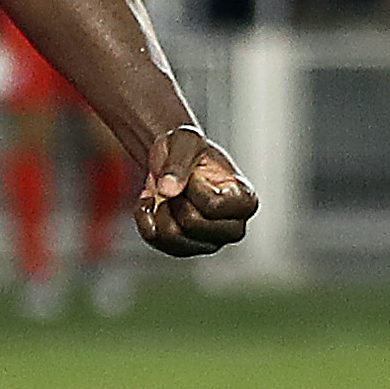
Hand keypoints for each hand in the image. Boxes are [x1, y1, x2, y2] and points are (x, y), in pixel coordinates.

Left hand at [133, 127, 257, 256]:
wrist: (171, 159)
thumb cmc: (188, 148)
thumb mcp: (185, 140)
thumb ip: (179, 160)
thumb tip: (168, 190)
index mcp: (244, 201)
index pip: (214, 207)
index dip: (193, 187)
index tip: (194, 173)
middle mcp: (232, 227)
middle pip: (193, 225)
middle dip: (176, 200)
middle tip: (179, 184)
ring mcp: (209, 242)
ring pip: (172, 237)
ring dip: (159, 208)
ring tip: (164, 191)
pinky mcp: (185, 248)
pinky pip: (155, 240)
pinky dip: (144, 217)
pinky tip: (151, 202)